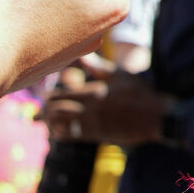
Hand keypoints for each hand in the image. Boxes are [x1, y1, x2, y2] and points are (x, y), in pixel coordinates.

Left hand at [44, 69, 169, 147]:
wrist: (157, 116)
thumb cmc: (141, 93)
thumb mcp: (121, 76)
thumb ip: (99, 68)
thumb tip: (83, 56)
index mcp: (93, 91)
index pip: (62, 94)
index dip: (49, 96)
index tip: (42, 96)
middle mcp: (89, 108)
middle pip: (57, 110)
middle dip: (44, 111)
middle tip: (36, 113)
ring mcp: (93, 123)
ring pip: (61, 124)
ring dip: (49, 124)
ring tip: (43, 124)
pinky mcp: (98, 135)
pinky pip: (72, 136)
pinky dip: (60, 134)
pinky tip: (55, 134)